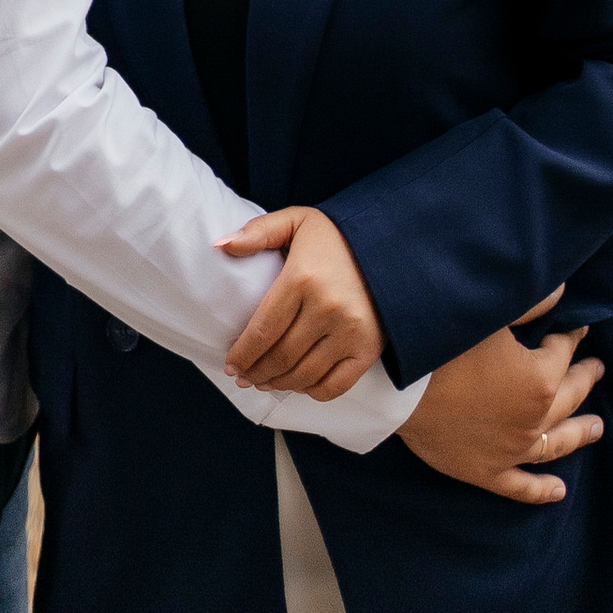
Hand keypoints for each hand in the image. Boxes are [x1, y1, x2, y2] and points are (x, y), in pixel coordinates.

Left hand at [217, 206, 385, 400]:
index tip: (230, 364)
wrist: (392, 246)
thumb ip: (258, 231)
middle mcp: (327, 308)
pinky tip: (299, 384)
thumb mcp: (297, 220)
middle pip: (280, 357)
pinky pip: (334, 386)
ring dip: (278, 384)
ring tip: (264, 382)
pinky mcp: (368, 349)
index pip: (263, 330)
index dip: (242, 354)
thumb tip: (220, 245)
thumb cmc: (337, 236)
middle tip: (243, 378)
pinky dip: (312, 392)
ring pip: (303, 375)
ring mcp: (350, 332)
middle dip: (255, 372)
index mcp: (303, 278)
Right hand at [399, 295, 605, 508]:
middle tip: (596, 369)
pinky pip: (520, 486)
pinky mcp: (486, 472)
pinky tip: (559, 491)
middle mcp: (534, 419)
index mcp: (540, 379)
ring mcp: (512, 450)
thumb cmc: (445, 344)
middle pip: (568, 397)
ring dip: (579, 434)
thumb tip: (563, 292)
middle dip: (584, 379)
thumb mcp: (492, 315)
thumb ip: (532, 303)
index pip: (563, 352)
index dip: (570, 338)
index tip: (577, 328)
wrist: (399, 388)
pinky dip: (541, 490)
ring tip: (597, 428)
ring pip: (555, 444)